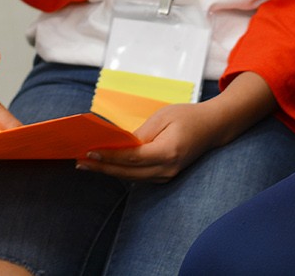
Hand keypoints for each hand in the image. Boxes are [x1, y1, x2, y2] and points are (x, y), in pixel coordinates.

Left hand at [76, 101, 227, 182]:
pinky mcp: (165, 176)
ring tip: (87, 163)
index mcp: (168, 151)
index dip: (110, 156)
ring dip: (109, 171)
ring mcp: (167, 175)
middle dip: (103, 167)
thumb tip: (118, 144)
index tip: (90, 152)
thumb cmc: (188, 116)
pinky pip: (139, 176)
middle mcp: (168, 168)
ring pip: (132, 177)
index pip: (132, 157)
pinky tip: (107, 164)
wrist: (213, 127)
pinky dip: (122, 171)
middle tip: (80, 161)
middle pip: (128, 172)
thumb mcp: (162, 116)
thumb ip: (140, 133)